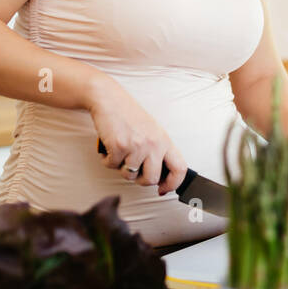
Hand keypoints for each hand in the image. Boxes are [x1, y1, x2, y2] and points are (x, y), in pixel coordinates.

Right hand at [86, 75, 186, 195]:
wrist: (109, 99)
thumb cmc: (129, 116)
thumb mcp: (152, 132)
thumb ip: (158, 151)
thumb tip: (159, 178)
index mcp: (165, 141)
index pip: (180, 169)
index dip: (173, 184)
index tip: (163, 189)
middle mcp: (154, 144)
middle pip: (151, 179)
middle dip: (140, 180)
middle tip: (133, 171)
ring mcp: (137, 145)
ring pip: (129, 175)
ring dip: (120, 167)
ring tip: (119, 152)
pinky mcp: (119, 146)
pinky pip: (111, 166)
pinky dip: (107, 160)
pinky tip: (108, 146)